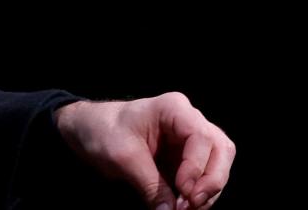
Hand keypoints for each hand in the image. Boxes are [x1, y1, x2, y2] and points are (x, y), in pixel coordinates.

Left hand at [54, 93, 234, 209]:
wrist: (86, 130)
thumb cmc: (101, 131)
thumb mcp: (122, 157)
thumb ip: (149, 185)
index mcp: (173, 109)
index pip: (202, 137)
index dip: (198, 167)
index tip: (182, 191)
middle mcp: (188, 121)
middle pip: (221, 151)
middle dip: (210, 182)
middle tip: (189, 205)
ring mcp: (190, 141)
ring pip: (218, 166)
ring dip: (207, 192)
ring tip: (183, 209)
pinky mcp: (186, 159)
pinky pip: (205, 178)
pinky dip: (199, 194)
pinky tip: (182, 206)